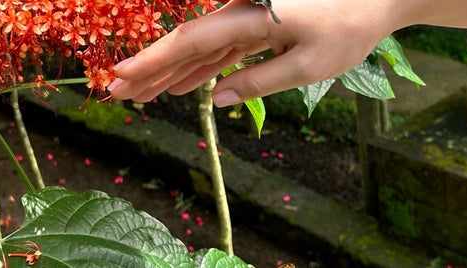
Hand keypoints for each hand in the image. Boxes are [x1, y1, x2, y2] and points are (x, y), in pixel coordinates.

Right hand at [108, 0, 399, 106]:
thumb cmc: (348, 27)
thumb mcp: (308, 64)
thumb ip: (260, 81)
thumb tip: (218, 100)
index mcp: (249, 18)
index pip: (190, 43)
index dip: (153, 61)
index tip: (122, 78)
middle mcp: (240, 15)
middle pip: (186, 45)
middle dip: (151, 69)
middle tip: (118, 92)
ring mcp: (247, 21)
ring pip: (200, 50)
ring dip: (171, 73)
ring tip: (142, 96)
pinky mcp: (257, 29)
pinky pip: (221, 52)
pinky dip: (201, 70)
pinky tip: (184, 88)